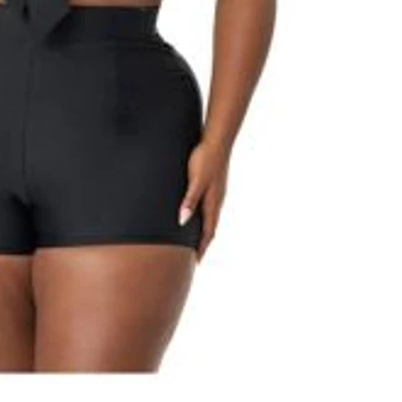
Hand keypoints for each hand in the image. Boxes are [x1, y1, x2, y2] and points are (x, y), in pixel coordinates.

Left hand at [177, 139, 229, 263]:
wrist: (217, 141)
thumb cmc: (205, 159)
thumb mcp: (195, 181)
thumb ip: (189, 200)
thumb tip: (183, 222)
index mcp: (213, 202)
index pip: (208, 231)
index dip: (202, 246)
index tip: (196, 261)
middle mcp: (217, 200)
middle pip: (211, 227)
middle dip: (204, 242)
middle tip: (196, 256)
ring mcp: (217, 192)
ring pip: (210, 217)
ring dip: (204, 230)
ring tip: (196, 239)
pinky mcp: (214, 184)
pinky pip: (210, 207)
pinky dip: (205, 217)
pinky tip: (198, 213)